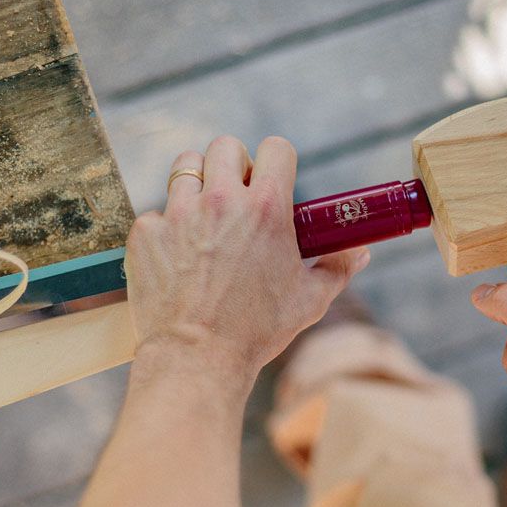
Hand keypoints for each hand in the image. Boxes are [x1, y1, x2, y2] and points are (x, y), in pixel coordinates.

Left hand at [124, 135, 369, 377]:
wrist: (197, 359)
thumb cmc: (257, 331)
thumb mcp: (309, 300)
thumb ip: (338, 268)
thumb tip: (360, 252)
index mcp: (267, 209)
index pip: (275, 148)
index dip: (275, 161)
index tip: (270, 178)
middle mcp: (222, 201)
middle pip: (225, 147)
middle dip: (232, 165)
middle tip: (235, 196)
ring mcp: (178, 213)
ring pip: (185, 168)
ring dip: (197, 187)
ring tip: (203, 219)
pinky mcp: (146, 233)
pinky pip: (156, 212)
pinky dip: (166, 228)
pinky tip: (177, 256)